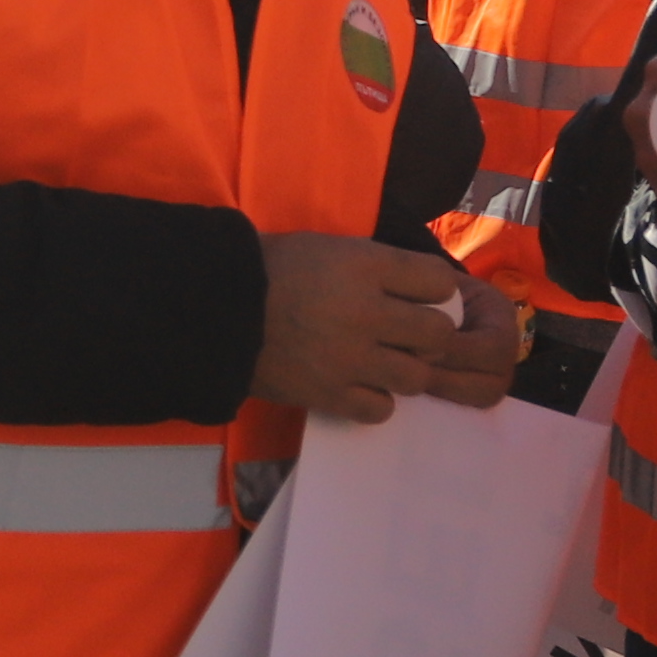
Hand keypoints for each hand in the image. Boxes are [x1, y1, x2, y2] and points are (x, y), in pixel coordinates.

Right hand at [253, 233, 521, 425]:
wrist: (216, 309)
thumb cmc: (272, 268)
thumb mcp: (330, 247)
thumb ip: (376, 265)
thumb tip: (417, 287)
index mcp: (366, 267)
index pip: (439, 283)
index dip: (435, 291)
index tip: (419, 297)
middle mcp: (367, 313)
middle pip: (438, 334)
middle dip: (429, 335)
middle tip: (408, 336)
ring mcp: (349, 358)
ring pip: (416, 377)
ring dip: (406, 371)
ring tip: (384, 364)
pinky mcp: (328, 394)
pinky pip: (380, 409)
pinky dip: (376, 400)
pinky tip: (361, 386)